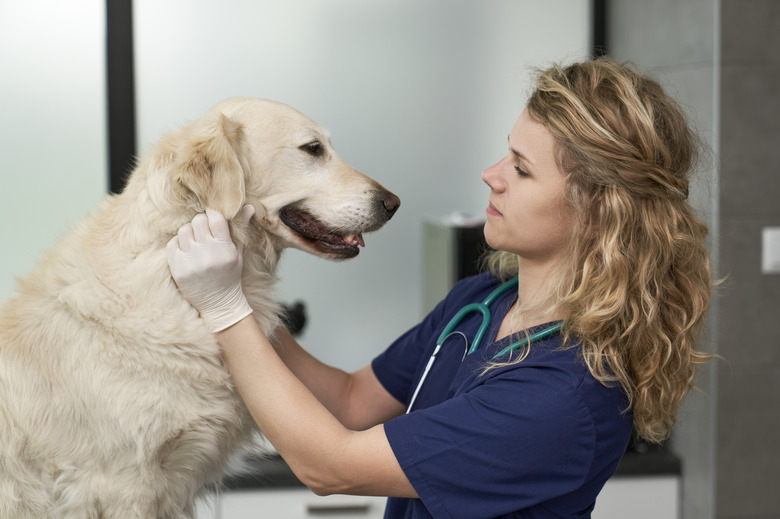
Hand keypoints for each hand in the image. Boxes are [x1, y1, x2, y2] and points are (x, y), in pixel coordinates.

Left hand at [167, 205, 254, 332]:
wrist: (218, 304)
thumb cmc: (230, 275)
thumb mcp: (238, 253)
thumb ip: (241, 229)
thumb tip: (248, 206)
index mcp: (225, 250)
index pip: (215, 218)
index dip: (212, 214)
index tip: (212, 218)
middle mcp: (208, 255)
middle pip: (197, 221)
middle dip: (201, 222)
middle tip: (204, 230)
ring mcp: (191, 262)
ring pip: (183, 230)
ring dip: (189, 232)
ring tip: (195, 242)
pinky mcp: (177, 269)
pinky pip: (172, 243)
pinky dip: (178, 244)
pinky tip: (187, 251)